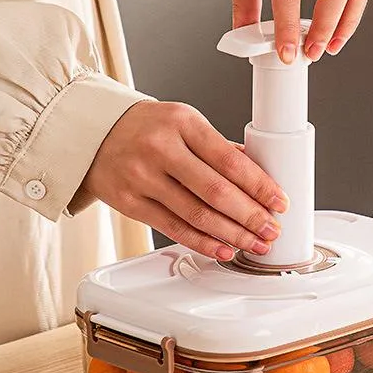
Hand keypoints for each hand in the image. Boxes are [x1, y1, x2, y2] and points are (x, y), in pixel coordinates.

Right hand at [82, 101, 287, 259]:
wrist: (94, 132)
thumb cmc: (147, 127)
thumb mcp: (185, 123)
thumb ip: (219, 149)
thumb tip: (260, 176)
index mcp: (183, 123)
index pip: (230, 160)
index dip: (260, 185)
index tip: (279, 202)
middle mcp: (161, 149)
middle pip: (216, 191)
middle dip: (250, 216)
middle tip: (271, 230)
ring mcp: (142, 177)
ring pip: (196, 215)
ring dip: (232, 235)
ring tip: (254, 243)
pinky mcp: (130, 203)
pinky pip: (173, 228)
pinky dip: (203, 242)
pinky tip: (223, 249)